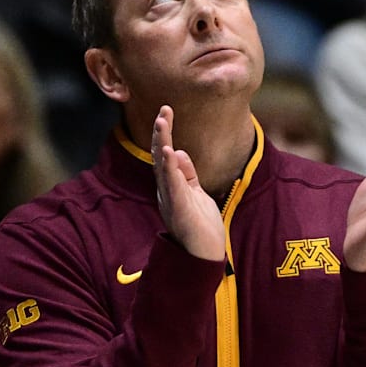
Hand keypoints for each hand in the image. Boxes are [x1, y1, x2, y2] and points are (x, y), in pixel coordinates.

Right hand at [151, 106, 225, 261]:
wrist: (205, 255)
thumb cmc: (201, 227)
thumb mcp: (196, 193)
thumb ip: (187, 174)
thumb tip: (180, 151)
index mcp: (171, 186)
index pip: (165, 155)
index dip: (164, 134)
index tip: (166, 112)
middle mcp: (167, 191)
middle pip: (161, 157)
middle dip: (162, 133)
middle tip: (163, 111)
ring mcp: (171, 199)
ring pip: (163, 167)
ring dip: (163, 143)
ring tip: (162, 122)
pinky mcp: (179, 208)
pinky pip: (172, 185)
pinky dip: (170, 168)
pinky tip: (170, 152)